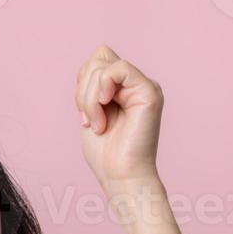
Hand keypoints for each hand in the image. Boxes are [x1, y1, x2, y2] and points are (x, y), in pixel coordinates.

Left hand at [76, 45, 163, 190]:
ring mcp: (144, 86)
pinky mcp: (149, 91)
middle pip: (99, 57)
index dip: (83, 84)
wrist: (121, 176)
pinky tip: (103, 116)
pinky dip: (100, 92)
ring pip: (103, 65)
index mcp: (123, 88)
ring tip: (97, 124)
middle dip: (83, 89)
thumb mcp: (90, 113)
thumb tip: (88, 68)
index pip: (97, 62)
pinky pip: (118, 69)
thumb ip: (91, 89)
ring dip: (88, 98)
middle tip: (88, 120)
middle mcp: (136, 84)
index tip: (83, 115)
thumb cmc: (106, 154)